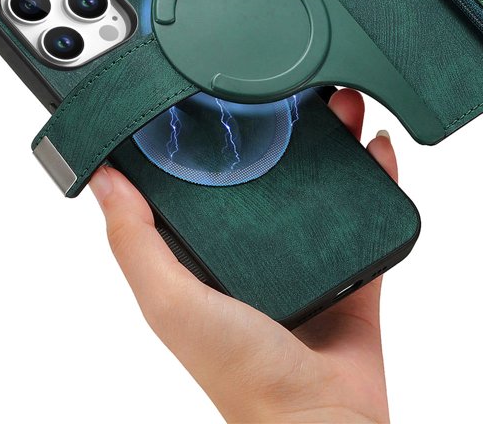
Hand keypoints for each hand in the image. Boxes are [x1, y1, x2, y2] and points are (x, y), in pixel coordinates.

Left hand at [89, 89, 394, 422]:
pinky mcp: (355, 268)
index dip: (223, 134)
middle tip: (304, 91)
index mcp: (214, 256)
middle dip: (292, 125)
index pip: (216, 179)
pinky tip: (378, 148)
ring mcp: (311, 257)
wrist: (323, 419)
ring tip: (345, 104)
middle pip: (279, 170)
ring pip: (327, 182)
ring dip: (338, 139)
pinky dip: (378, 177)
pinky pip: (371, 212)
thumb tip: (104, 180)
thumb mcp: (173, 304)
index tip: (231, 93)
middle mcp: (261, 251)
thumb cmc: (243, 376)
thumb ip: (136, 244)